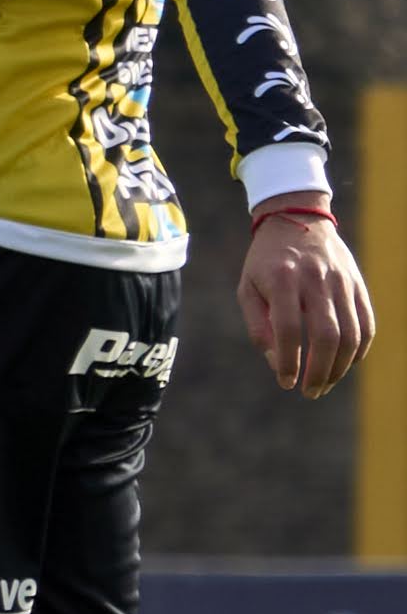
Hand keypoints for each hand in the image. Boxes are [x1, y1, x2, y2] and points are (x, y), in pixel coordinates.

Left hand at [240, 207, 370, 399]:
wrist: (297, 221)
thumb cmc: (266, 262)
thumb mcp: (247, 288)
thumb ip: (258, 325)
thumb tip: (275, 361)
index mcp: (282, 280)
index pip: (288, 329)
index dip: (288, 360)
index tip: (285, 382)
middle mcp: (316, 281)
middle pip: (326, 335)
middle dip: (319, 371)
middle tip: (309, 392)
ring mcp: (342, 283)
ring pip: (351, 333)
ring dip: (340, 366)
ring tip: (325, 384)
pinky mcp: (358, 286)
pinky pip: (367, 324)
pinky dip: (359, 350)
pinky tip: (344, 364)